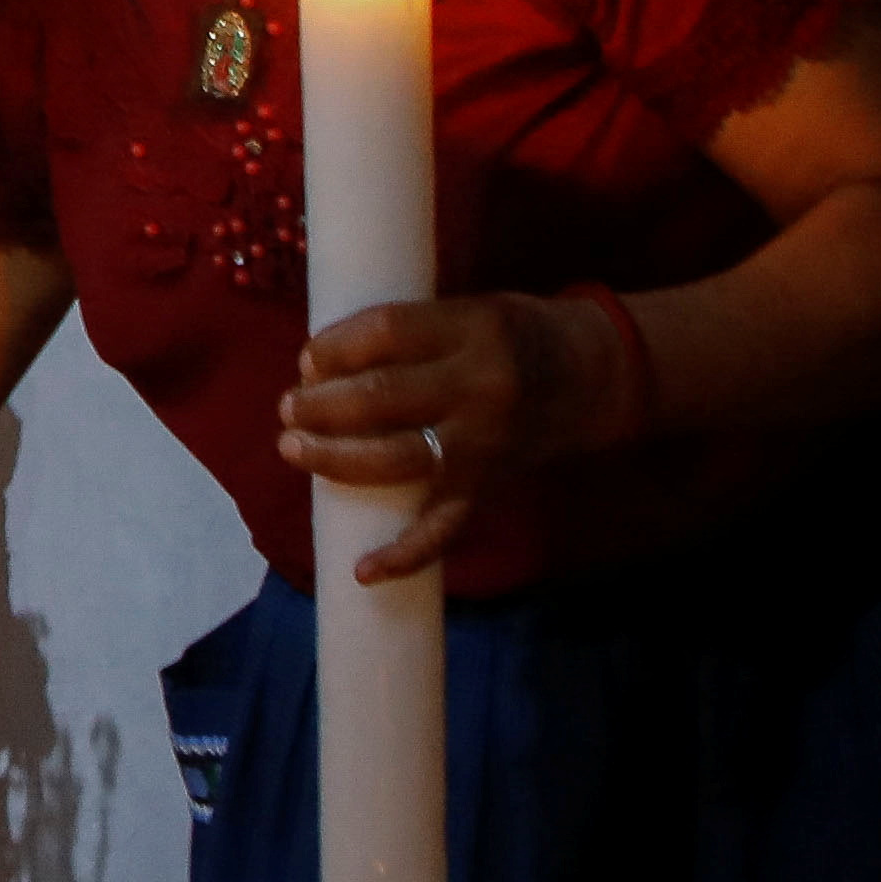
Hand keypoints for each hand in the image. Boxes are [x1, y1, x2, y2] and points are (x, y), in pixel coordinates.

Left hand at [281, 292, 618, 582]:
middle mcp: (480, 386)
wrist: (592, 377)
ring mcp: (484, 441)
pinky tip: (365, 570)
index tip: (308, 359)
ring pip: (395, 458)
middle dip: (320, 405)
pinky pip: (444, 527)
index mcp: (474, 328)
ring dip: (333, 458)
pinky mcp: (488, 485)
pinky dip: (405, 554)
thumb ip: (411, 331)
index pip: (387, 331)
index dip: (335, 346)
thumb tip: (320, 361)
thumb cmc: (512, 337)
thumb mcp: (470, 311)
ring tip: (293, 448)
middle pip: (381, 396)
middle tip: (288, 408)